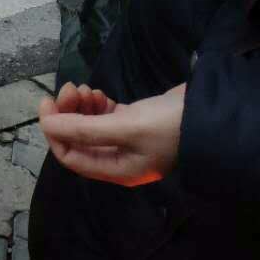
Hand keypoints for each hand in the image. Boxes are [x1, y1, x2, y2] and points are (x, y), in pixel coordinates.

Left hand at [38, 81, 184, 186]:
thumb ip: (84, 129)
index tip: (47, 104)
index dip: (53, 131)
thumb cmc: (169, 127)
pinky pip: (105, 115)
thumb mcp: (125, 128)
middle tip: (71, 89)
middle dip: (68, 113)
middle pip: (78, 138)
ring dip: (81, 106)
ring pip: (90, 124)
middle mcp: (119, 158)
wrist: (212, 114)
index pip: (70, 157)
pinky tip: (99, 93)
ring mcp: (128, 140)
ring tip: (86, 89)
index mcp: (116, 169)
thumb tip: (47, 126)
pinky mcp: (135, 122)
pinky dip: (96, 104)